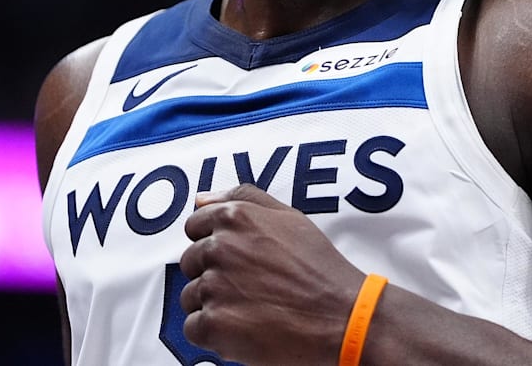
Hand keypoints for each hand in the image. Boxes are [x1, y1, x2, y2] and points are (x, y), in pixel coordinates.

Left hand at [179, 184, 367, 364]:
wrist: (341, 317)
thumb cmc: (319, 270)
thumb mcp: (289, 218)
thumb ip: (244, 199)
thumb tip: (202, 198)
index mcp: (236, 218)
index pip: (194, 225)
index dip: (212, 244)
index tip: (231, 259)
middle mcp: (220, 247)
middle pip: (191, 262)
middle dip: (213, 275)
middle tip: (249, 286)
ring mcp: (215, 285)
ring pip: (191, 296)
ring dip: (214, 305)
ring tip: (251, 307)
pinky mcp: (213, 323)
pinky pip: (193, 327)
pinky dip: (213, 333)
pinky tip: (243, 327)